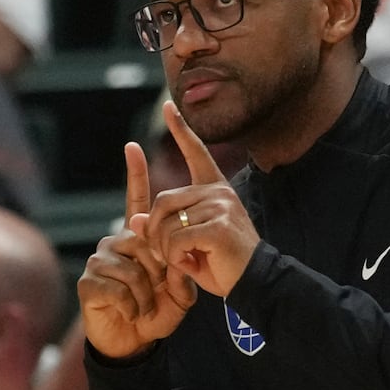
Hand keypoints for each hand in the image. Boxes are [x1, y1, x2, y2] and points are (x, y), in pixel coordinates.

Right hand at [78, 134, 198, 358]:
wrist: (134, 342)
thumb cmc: (156, 313)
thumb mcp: (181, 293)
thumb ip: (181, 269)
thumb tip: (165, 247)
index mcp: (138, 240)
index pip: (137, 202)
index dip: (135, 175)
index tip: (133, 146)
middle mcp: (116, 243)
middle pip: (144, 243)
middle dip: (158, 273)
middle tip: (158, 294)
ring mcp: (100, 260)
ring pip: (132, 268)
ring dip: (146, 293)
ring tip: (145, 306)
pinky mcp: (89, 280)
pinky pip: (118, 287)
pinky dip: (132, 305)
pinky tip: (131, 312)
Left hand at [144, 101, 260, 297]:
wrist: (253, 283)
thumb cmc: (222, 264)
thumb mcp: (188, 244)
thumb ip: (165, 228)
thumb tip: (136, 219)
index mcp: (215, 190)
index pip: (197, 152)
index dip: (181, 129)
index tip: (169, 106)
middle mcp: (218, 192)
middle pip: (162, 201)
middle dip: (155, 231)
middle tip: (165, 253)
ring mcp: (219, 206)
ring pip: (167, 223)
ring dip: (166, 249)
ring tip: (183, 261)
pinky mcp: (217, 225)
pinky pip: (176, 239)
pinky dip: (175, 257)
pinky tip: (190, 263)